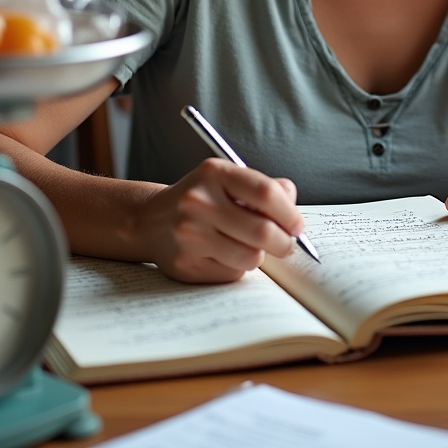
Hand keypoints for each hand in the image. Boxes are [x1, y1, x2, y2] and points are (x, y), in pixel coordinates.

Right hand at [140, 158, 304, 282]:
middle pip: (262, 230)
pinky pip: (231, 273)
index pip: (265, 193)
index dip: (289, 213)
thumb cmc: (202, 199)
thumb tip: (291, 201)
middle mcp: (198, 201)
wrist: (151, 220)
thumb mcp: (227, 180)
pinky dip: (237, 267)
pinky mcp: (185, 264)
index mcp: (214, 173)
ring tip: (250, 247)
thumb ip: (262, 187)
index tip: (297, 225)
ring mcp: (189, 234)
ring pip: (250, 256)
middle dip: (284, 243)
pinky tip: (224, 255)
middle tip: (286, 245)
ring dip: (259, 256)